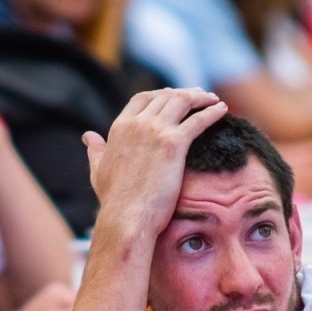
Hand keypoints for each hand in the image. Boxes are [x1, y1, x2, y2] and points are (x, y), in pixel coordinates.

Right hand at [83, 87, 228, 235]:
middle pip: (165, 96)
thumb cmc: (115, 201)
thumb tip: (88, 136)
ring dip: (200, 97)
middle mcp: (137, 123)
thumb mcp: (99, 170)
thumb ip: (95, 150)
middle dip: (184, 93)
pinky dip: (212, 112)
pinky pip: (198, 120)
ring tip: (213, 100)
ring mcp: (156, 131)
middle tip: (200, 96)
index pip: (142, 98)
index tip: (173, 96)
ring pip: (182, 102)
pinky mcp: (175, 144)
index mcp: (120, 127)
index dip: (160, 94)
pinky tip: (223, 110)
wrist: (127, 217)